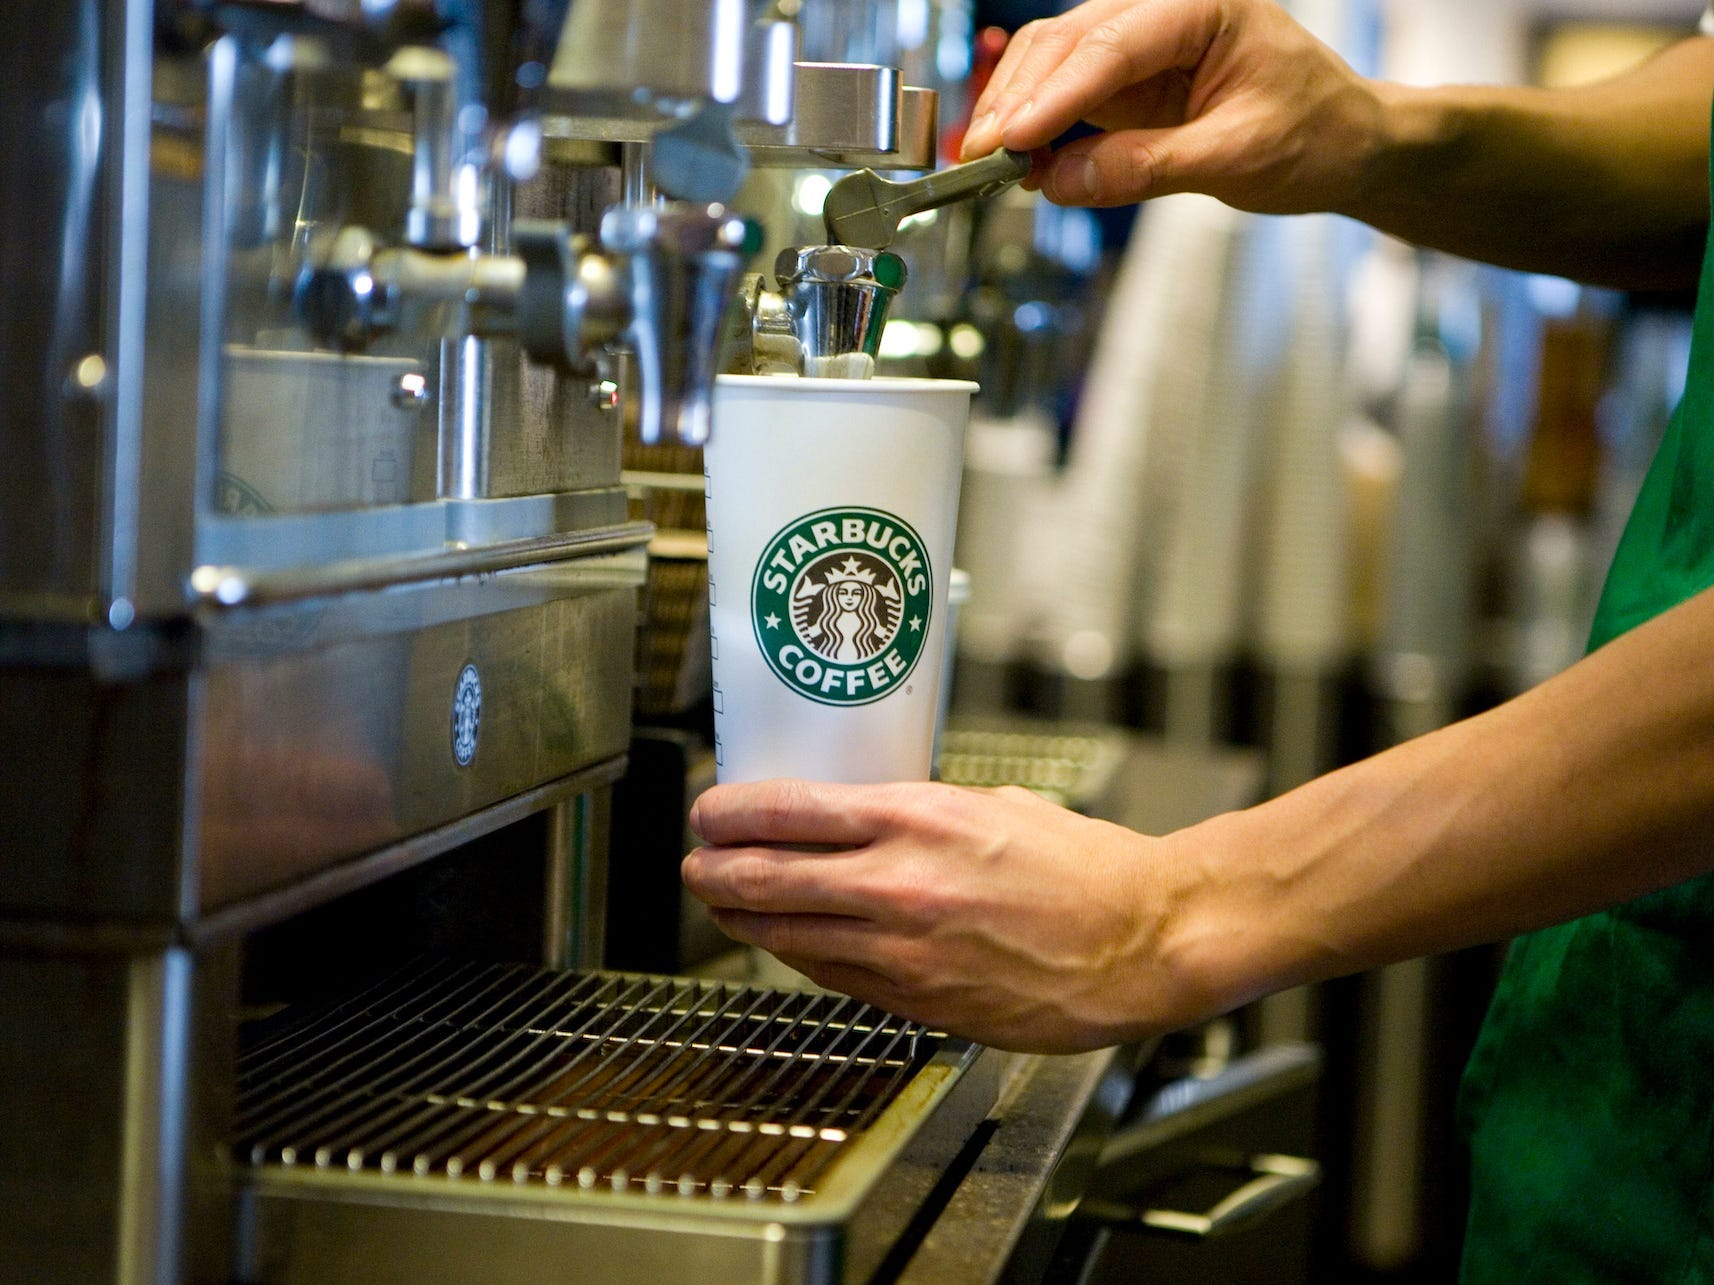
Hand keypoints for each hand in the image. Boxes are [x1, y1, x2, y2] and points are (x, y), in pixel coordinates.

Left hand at [682, 779, 1223, 1052]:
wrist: (1140, 942)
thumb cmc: (1082, 868)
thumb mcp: (993, 805)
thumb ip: (918, 814)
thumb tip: (862, 817)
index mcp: (919, 819)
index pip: (790, 810)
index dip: (731, 813)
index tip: (709, 811)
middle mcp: (900, 884)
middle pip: (768, 877)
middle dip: (715, 870)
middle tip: (695, 862)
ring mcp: (904, 950)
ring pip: (788, 934)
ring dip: (742, 918)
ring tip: (723, 903)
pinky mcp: (918, 1001)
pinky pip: (833, 975)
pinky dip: (798, 954)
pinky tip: (786, 941)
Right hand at [959, 0, 1381, 214]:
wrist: (1345, 145)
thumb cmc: (1315, 134)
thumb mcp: (1236, 158)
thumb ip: (1145, 168)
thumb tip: (1062, 180)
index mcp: (1203, 7)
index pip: (1111, 46)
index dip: (1055, 95)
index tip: (1012, 139)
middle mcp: (1163, 14)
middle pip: (1066, 41)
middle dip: (1018, 99)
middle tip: (981, 156)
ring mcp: (1140, 47)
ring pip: (1053, 61)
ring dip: (1015, 110)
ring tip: (987, 163)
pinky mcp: (1127, 85)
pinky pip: (1064, 95)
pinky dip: (1034, 126)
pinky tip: (1016, 160)